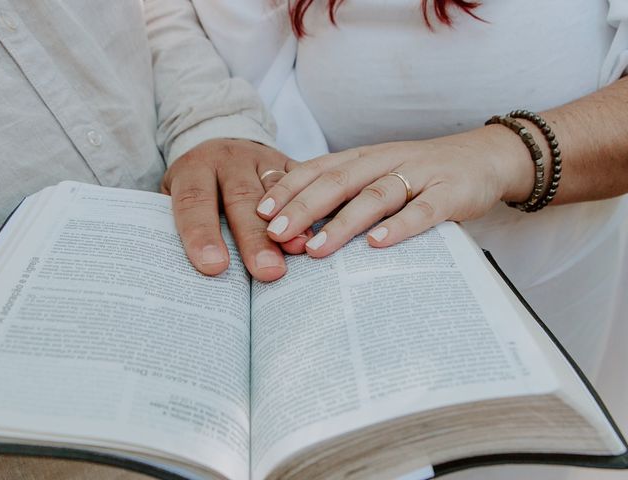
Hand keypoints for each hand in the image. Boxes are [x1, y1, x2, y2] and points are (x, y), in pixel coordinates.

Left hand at [162, 138, 307, 280]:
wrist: (221, 151)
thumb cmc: (196, 188)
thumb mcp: (173, 197)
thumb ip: (172, 224)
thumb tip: (177, 270)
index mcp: (195, 168)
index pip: (194, 201)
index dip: (202, 233)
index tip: (213, 266)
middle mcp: (230, 160)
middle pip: (242, 198)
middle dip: (253, 237)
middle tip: (265, 270)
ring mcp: (263, 160)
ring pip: (278, 190)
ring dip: (291, 222)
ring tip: (299, 251)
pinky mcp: (289, 164)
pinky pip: (305, 185)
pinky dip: (312, 210)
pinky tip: (318, 234)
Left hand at [256, 126, 534, 256]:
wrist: (484, 157)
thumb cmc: (420, 172)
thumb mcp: (377, 171)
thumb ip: (343, 188)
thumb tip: (293, 212)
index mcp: (363, 156)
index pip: (318, 167)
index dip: (288, 188)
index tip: (260, 212)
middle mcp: (385, 160)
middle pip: (339, 180)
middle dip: (303, 206)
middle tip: (275, 233)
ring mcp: (418, 175)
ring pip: (374, 196)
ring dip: (342, 223)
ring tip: (315, 248)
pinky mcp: (449, 194)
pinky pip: (422, 211)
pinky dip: (399, 227)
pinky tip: (377, 244)